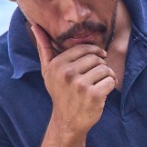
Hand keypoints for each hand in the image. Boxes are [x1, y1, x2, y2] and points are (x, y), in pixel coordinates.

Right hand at [30, 22, 113, 136]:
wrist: (67, 121)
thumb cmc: (60, 92)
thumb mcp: (48, 71)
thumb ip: (44, 48)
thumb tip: (35, 26)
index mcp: (57, 65)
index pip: (84, 49)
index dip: (95, 52)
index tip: (99, 58)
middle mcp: (67, 73)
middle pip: (96, 58)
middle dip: (100, 66)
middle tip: (96, 76)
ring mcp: (80, 85)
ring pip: (105, 69)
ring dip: (108, 76)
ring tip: (101, 83)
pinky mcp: (93, 95)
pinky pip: (111, 81)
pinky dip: (111, 85)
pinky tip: (104, 91)